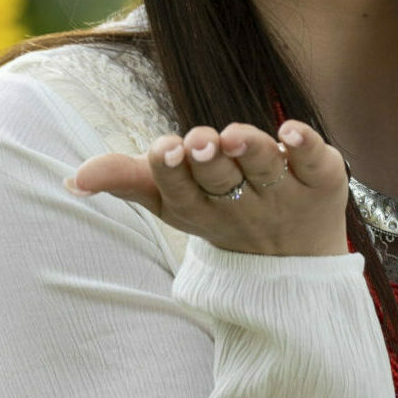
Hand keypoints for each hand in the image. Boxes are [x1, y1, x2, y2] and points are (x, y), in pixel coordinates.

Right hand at [68, 121, 349, 258]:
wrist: (296, 265)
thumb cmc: (221, 215)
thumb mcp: (172, 203)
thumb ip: (127, 180)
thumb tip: (74, 178)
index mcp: (199, 210)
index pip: (179, 192)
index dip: (171, 170)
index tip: (163, 149)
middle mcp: (242, 207)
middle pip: (221, 180)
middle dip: (208, 159)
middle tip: (200, 141)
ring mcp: (284, 196)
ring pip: (265, 170)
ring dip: (250, 149)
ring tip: (236, 135)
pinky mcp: (322, 182)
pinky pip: (314, 162)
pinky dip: (304, 145)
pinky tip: (292, 131)